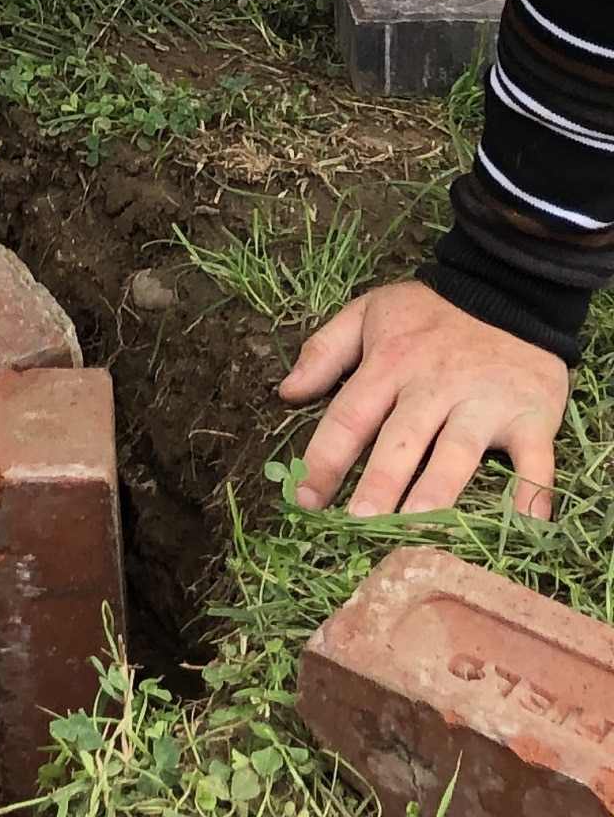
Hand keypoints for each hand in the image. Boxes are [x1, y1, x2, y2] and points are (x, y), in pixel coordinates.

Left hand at [279, 279, 568, 518]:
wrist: (507, 291)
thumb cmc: (429, 313)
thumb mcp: (367, 313)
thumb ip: (324, 351)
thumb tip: (285, 392)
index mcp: (389, 364)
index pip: (349, 416)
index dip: (324, 458)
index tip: (303, 499)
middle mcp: (433, 387)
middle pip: (402, 440)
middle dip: (380, 482)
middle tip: (359, 522)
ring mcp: (483, 403)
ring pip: (457, 452)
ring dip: (437, 491)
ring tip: (417, 529)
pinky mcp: (530, 416)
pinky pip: (535, 459)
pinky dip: (533, 491)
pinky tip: (526, 524)